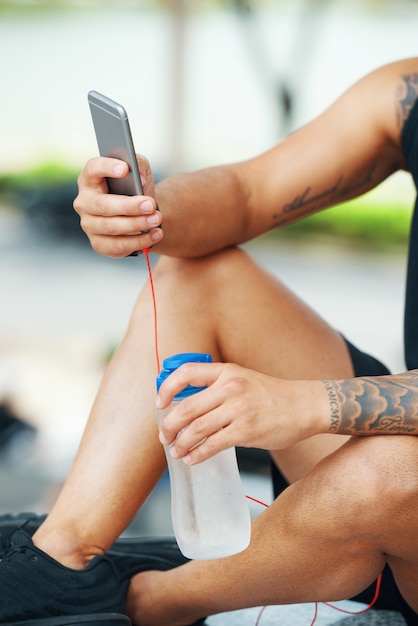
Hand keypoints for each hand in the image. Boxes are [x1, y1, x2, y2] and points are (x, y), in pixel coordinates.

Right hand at [73, 154, 162, 257]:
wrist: (140, 214)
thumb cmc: (135, 189)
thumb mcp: (139, 172)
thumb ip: (139, 165)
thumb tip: (141, 179)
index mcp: (90, 179)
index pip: (92, 169)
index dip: (106, 168)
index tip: (125, 169)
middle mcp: (84, 202)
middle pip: (102, 205)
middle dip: (129, 206)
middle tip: (151, 205)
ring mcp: (89, 225)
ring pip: (111, 227)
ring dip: (137, 224)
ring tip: (156, 219)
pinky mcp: (99, 244)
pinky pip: (118, 246)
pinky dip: (139, 241)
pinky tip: (154, 234)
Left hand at [157, 362, 325, 463]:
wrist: (305, 405)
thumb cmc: (273, 395)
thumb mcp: (244, 379)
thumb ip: (219, 389)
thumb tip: (190, 408)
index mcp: (227, 371)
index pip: (186, 373)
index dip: (167, 388)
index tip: (159, 403)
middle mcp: (230, 387)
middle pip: (186, 407)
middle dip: (169, 425)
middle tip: (164, 436)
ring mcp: (238, 409)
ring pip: (196, 428)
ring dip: (181, 443)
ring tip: (176, 451)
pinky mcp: (246, 431)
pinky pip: (213, 444)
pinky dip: (198, 454)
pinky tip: (192, 459)